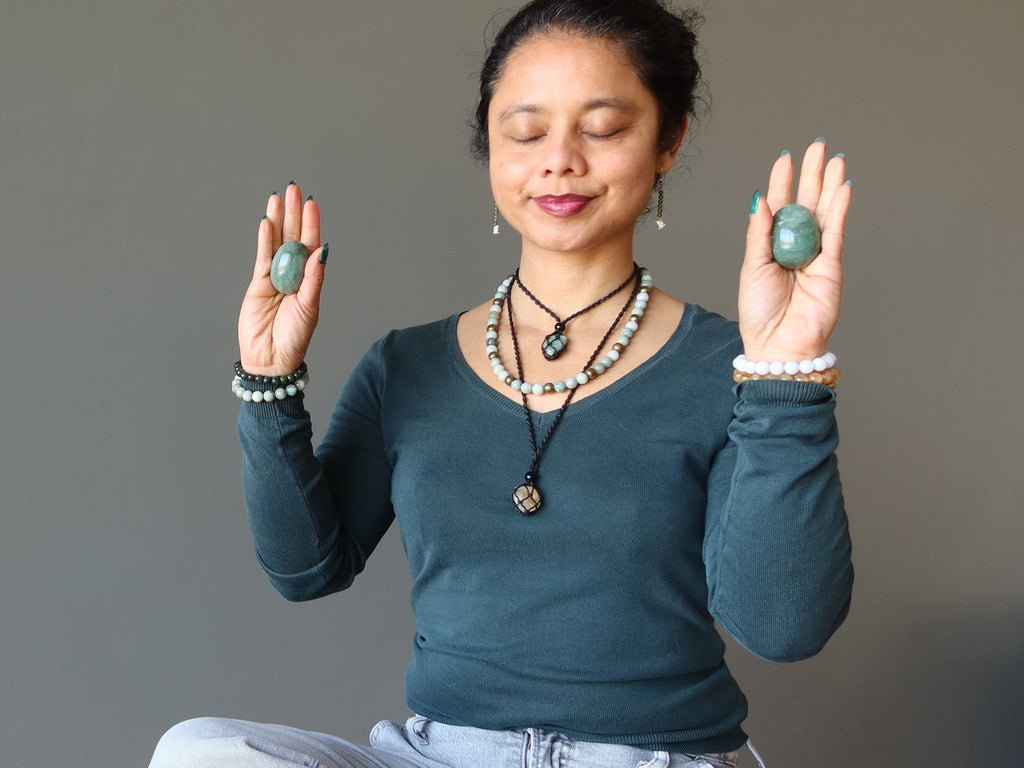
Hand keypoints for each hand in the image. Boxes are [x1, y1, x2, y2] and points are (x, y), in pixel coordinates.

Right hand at [238, 182, 326, 375]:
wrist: (270, 359)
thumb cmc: (294, 338)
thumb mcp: (309, 308)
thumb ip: (313, 279)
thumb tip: (321, 252)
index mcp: (310, 279)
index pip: (312, 245)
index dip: (311, 224)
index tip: (311, 203)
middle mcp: (293, 274)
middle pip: (293, 237)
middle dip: (294, 213)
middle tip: (293, 188)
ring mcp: (275, 277)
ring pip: (276, 242)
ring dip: (278, 220)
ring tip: (278, 197)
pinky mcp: (258, 284)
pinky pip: (261, 257)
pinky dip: (265, 240)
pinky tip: (267, 222)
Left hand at [739, 140, 850, 360]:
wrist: (779, 344)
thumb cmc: (760, 312)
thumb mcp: (752, 267)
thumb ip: (759, 233)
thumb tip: (762, 199)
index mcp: (773, 245)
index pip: (781, 207)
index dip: (783, 182)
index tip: (786, 158)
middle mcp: (796, 246)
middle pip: (807, 203)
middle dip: (812, 175)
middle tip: (817, 146)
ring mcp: (817, 255)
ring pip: (826, 212)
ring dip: (830, 185)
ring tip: (835, 159)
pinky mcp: (832, 266)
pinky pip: (838, 232)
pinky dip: (841, 210)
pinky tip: (843, 188)